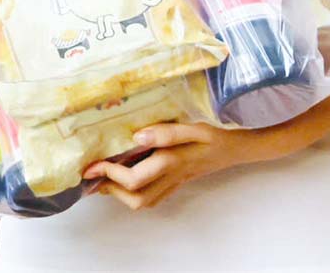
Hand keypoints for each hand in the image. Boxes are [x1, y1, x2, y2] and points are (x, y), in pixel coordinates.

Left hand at [86, 122, 290, 209]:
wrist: (237, 149)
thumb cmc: (214, 135)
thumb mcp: (193, 127)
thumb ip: (166, 132)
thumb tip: (137, 137)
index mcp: (172, 163)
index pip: (134, 178)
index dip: (110, 173)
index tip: (92, 164)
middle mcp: (171, 178)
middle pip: (137, 199)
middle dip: (111, 188)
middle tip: (93, 174)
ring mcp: (175, 184)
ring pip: (144, 202)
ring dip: (120, 194)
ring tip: (104, 176)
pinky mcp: (177, 184)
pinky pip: (153, 198)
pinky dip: (133, 193)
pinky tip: (123, 179)